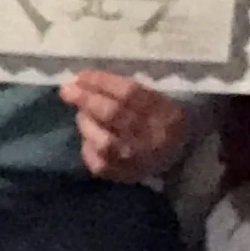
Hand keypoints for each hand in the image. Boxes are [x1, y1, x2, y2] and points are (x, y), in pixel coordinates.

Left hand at [59, 70, 188, 180]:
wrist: (182, 159)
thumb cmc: (165, 120)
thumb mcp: (162, 100)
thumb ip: (134, 92)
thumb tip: (92, 82)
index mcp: (166, 111)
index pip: (130, 93)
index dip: (102, 82)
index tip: (81, 75)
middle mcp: (153, 136)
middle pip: (113, 114)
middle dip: (86, 99)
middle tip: (67, 89)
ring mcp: (137, 159)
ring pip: (102, 139)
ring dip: (86, 122)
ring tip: (82, 113)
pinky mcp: (123, 175)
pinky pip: (97, 161)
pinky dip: (88, 145)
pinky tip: (90, 135)